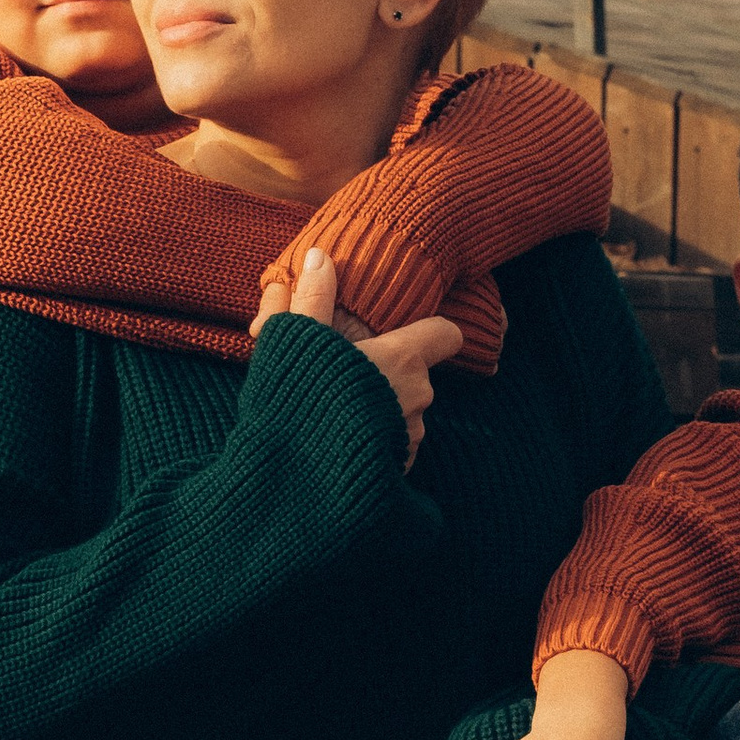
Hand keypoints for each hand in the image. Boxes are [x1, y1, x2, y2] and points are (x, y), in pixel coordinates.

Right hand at [254, 248, 458, 466]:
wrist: (294, 483)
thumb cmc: (296, 402)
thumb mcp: (295, 341)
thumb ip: (311, 297)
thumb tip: (319, 256)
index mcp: (402, 357)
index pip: (445, 333)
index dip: (428, 329)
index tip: (398, 332)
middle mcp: (418, 395)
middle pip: (416, 371)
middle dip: (386, 372)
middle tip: (340, 376)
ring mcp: (411, 437)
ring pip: (404, 410)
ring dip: (379, 408)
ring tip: (333, 414)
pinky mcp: (399, 471)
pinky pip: (393, 445)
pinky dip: (372, 440)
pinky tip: (337, 443)